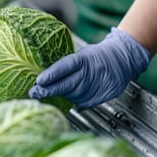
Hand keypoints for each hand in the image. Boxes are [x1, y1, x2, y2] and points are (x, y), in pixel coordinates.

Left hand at [29, 27, 150, 107]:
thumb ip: (66, 65)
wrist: (122, 59)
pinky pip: (84, 102)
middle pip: (67, 84)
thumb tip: (45, 76)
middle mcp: (91, 72)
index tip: (38, 81)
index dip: (52, 74)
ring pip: (74, 95)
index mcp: (85, 58)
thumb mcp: (82, 54)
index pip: (66, 66)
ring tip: (50, 92)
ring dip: (61, 95)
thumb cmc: (97, 56)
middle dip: (49, 90)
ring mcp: (98, 85)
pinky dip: (74, 100)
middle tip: (34, 93)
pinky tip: (68, 97)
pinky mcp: (104, 95)